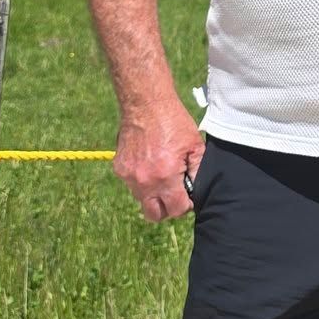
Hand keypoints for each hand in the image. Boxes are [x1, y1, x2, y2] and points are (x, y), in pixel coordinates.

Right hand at [113, 100, 204, 221]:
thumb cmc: (173, 121)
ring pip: (142, 199)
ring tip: (162, 173)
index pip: (175, 210)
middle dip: (166, 208)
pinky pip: (132, 184)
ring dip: (153, 193)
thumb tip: (196, 191)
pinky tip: (149, 163)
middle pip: (154, 215)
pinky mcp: (119, 168)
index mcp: (165, 176)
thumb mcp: (195, 145)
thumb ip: (198, 171)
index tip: (187, 194)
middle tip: (174, 192)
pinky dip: (141, 180)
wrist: (146, 103)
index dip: (185, 205)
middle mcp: (145, 181)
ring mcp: (129, 176)